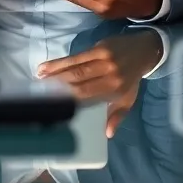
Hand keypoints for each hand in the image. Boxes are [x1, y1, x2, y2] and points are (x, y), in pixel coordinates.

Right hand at [36, 31, 162, 136]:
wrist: (144, 51)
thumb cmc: (132, 79)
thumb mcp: (128, 100)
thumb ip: (116, 116)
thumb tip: (107, 134)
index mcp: (114, 88)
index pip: (87, 94)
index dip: (69, 98)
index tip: (52, 104)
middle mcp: (109, 73)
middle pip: (78, 79)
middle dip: (57, 85)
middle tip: (39, 91)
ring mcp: (104, 58)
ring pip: (75, 66)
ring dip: (55, 72)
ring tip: (38, 78)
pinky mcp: (99, 47)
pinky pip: (76, 55)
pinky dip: (60, 61)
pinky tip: (47, 66)